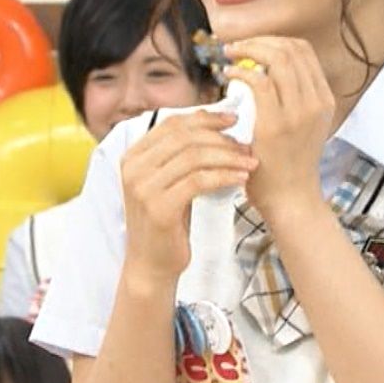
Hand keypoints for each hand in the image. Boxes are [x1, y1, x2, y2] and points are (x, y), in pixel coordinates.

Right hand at [119, 111, 257, 280]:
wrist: (151, 264)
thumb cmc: (167, 221)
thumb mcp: (170, 181)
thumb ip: (181, 154)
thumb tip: (214, 122)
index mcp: (133, 156)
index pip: (172, 124)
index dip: (205, 118)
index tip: (233, 120)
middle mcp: (134, 168)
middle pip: (185, 137)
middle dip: (220, 138)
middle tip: (246, 145)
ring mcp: (144, 188)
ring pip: (194, 157)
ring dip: (228, 157)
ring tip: (250, 162)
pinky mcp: (160, 208)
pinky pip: (199, 181)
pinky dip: (224, 176)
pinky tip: (241, 179)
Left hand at [222, 37, 333, 216]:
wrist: (290, 199)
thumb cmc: (288, 164)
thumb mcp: (303, 125)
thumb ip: (293, 98)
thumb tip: (268, 70)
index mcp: (324, 99)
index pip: (303, 50)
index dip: (275, 40)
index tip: (253, 45)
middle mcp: (317, 101)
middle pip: (291, 48)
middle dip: (259, 40)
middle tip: (237, 47)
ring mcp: (299, 112)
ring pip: (278, 58)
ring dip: (249, 50)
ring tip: (230, 56)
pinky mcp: (277, 124)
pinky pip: (260, 82)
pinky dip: (241, 72)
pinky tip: (229, 76)